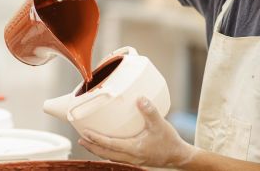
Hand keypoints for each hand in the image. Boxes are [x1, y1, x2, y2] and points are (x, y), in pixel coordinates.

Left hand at [79, 97, 198, 167]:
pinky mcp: (135, 160)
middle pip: (105, 154)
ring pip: (110, 157)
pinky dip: (107, 152)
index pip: (110, 145)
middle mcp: (131, 157)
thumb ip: (150, 111)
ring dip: (98, 150)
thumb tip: (140, 98)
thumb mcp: (160, 124)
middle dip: (92, 147)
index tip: (85, 132)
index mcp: (134, 149)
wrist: (179, 156)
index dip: (96, 139)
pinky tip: (106, 146)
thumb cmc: (169, 141)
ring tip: (88, 142)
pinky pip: (117, 157)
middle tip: (81, 139)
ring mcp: (132, 160)